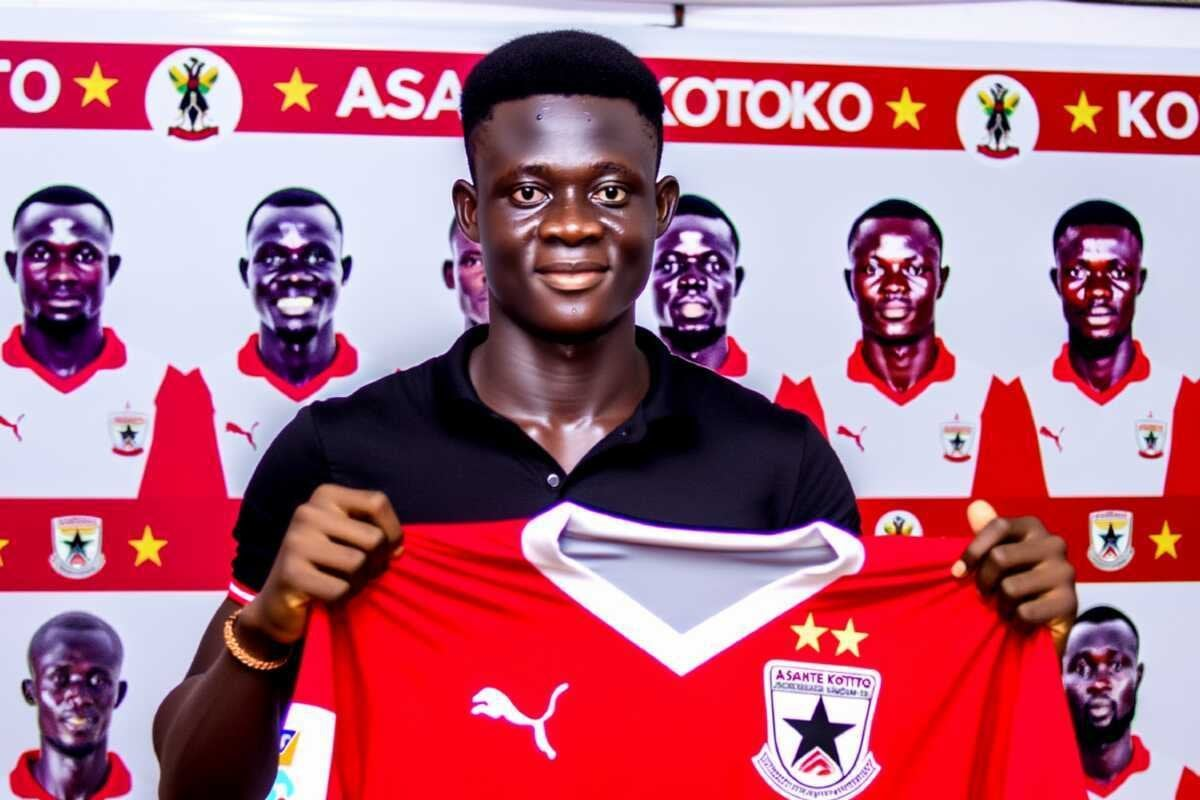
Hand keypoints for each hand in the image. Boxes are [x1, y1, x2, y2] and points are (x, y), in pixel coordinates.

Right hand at [239, 484, 403, 647]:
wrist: (279, 602)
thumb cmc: (326, 565)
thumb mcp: (351, 538)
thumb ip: (379, 534)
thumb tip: (398, 550)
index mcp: (325, 495)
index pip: (377, 502)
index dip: (393, 531)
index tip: (387, 550)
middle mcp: (307, 512)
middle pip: (374, 537)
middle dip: (377, 562)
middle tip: (362, 572)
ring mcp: (296, 542)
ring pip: (359, 563)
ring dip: (360, 582)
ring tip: (345, 582)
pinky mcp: (290, 573)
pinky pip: (341, 589)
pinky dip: (343, 598)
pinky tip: (328, 595)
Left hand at [953, 500, 1076, 644]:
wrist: (1050, 618)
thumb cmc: (1018, 579)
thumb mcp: (1001, 552)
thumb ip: (987, 531)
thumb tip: (975, 506)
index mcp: (1034, 527)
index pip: (998, 526)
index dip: (974, 550)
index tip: (958, 572)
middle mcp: (1054, 544)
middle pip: (1000, 557)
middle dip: (984, 581)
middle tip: (986, 594)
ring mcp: (1064, 572)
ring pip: (1010, 588)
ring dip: (1000, 605)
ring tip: (1006, 607)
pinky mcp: (1070, 601)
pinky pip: (1025, 612)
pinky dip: (1015, 621)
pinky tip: (1020, 620)